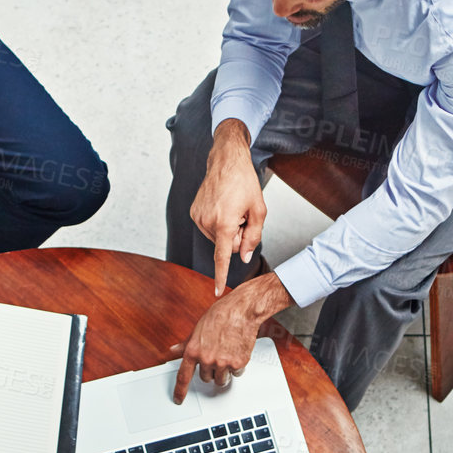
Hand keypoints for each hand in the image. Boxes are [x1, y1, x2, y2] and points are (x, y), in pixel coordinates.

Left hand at [169, 274, 293, 402]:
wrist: (242, 311)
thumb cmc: (221, 315)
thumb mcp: (198, 328)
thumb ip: (186, 343)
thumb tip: (174, 350)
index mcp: (193, 350)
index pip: (183, 377)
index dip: (180, 391)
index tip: (179, 400)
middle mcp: (207, 359)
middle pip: (206, 378)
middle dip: (211, 371)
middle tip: (217, 356)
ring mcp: (223, 363)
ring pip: (221, 379)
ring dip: (224, 371)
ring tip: (227, 353)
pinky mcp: (238, 364)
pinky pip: (236, 373)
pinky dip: (237, 366)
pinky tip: (237, 351)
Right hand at [190, 118, 266, 295]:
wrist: (226, 161)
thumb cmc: (244, 182)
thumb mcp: (259, 210)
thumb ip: (253, 237)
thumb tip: (244, 257)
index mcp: (225, 223)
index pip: (222, 257)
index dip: (220, 276)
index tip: (217, 291)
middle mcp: (207, 222)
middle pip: (227, 246)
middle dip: (238, 237)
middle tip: (244, 216)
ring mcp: (198, 217)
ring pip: (218, 238)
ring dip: (228, 229)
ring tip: (232, 208)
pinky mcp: (193, 212)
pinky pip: (210, 228)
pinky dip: (219, 222)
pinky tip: (223, 206)